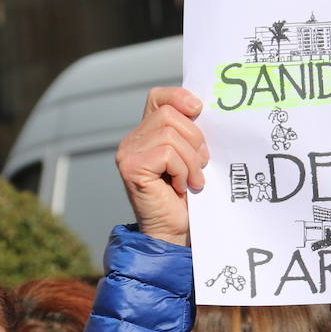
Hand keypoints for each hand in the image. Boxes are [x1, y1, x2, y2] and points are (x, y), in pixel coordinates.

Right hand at [114, 87, 208, 246]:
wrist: (175, 233)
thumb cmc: (187, 200)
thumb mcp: (192, 158)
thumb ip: (190, 134)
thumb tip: (202, 108)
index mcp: (146, 134)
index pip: (158, 97)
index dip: (179, 97)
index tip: (199, 110)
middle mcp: (132, 140)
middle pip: (170, 114)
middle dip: (195, 138)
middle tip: (200, 164)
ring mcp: (128, 153)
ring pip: (171, 134)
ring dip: (190, 160)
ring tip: (193, 180)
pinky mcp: (131, 167)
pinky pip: (167, 153)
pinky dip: (182, 171)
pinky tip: (181, 187)